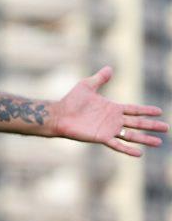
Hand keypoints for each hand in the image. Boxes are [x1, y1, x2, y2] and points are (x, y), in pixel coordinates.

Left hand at [50, 66, 167, 156]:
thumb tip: (110, 68)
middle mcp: (113, 120)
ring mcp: (108, 130)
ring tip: (159, 142)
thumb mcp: (87, 86)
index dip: (146, 111)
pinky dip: (128, 149)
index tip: (160, 111)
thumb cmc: (71, 100)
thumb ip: (100, 78)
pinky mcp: (101, 137)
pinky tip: (140, 153)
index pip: (134, 110)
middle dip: (151, 125)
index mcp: (112, 108)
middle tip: (166, 128)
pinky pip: (117, 145)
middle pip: (137, 123)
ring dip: (145, 139)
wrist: (59, 114)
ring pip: (131, 135)